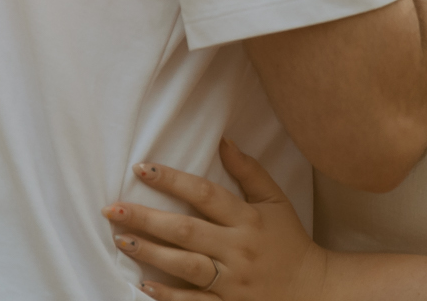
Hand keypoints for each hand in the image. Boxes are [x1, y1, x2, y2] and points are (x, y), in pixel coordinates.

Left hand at [105, 140, 328, 299]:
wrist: (313, 290)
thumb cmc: (290, 240)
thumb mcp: (276, 200)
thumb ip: (249, 171)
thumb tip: (223, 140)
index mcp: (248, 219)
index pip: (205, 194)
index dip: (173, 180)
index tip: (142, 168)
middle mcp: (238, 249)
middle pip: (187, 231)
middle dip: (147, 219)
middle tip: (113, 209)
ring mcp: (232, 281)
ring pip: (185, 266)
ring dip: (150, 253)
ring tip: (121, 240)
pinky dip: (168, 295)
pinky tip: (143, 285)